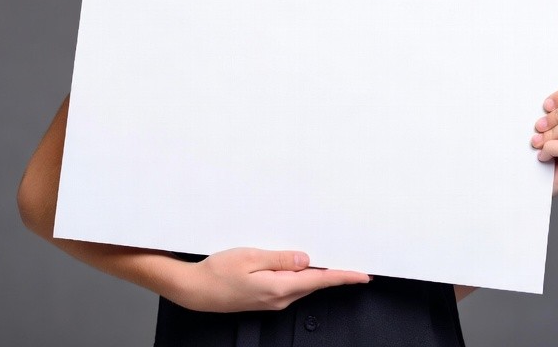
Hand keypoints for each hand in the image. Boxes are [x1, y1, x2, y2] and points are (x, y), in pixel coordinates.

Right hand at [165, 247, 369, 311]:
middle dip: (335, 274)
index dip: (342, 277)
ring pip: (304, 286)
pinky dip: (304, 277)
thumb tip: (306, 259)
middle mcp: (279, 299)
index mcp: (278, 288)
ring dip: (319, 275)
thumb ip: (280, 259)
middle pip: (314, 284)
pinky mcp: (266, 299)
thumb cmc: (218, 272)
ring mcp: (272, 301)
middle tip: (354, 264)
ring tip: (334, 262)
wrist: (196, 290)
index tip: (362, 275)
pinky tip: (305, 267)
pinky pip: (292, 287)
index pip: (319, 281)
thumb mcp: (250, 257)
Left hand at [531, 85, 557, 196]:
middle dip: (556, 115)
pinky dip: (550, 149)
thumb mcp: (537, 123)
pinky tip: (542, 156)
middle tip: (539, 127)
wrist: (528, 180)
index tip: (545, 106)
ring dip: (551, 133)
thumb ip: (543, 110)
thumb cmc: (530, 148)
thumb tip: (534, 98)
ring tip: (538, 142)